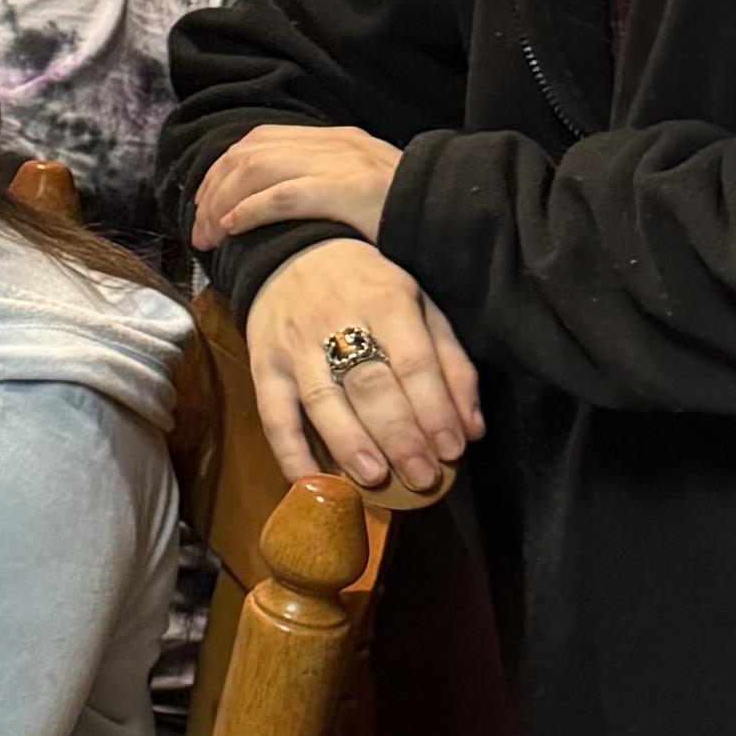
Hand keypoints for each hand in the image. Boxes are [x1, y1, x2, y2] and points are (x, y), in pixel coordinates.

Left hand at [189, 119, 405, 253]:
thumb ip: (329, 188)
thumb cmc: (413, 216)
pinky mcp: (349, 190)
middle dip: (212, 189)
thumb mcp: (366, 190)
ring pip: (256, 171)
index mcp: (337, 139)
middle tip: (197, 227)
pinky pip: (282, 195)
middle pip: (248, 153)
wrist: (459, 216)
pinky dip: (248, 211)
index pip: (260, 140)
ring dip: (221, 204)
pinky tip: (231, 229)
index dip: (223, 169)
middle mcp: (334, 143)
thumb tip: (283, 206)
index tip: (205, 202)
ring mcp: (341, 164)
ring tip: (207, 236)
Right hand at [243, 238, 480, 498]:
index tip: (452, 451)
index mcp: (386, 300)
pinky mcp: (263, 364)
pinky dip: (289, 450)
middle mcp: (338, 320)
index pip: (414, 362)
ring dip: (349, 443)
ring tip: (374, 479)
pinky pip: (273, 413)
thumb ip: (449, 364)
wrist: (293, 255)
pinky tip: (309, 480)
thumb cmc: (370, 289)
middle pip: (370, 385)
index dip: (435, 410)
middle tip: (422, 477)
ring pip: (323, 399)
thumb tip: (471, 429)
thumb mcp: (420, 306)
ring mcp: (295, 345)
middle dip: (399, 436)